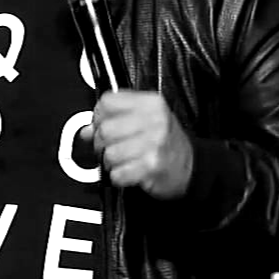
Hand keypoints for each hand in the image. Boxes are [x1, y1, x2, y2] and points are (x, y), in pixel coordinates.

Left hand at [79, 91, 193, 198]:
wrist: (193, 167)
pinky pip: (118, 173)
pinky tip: (129, 171)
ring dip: (111, 162)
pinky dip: (119, 177)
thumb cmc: (167, 142)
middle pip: (105, 128)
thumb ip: (114, 118)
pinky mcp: (151, 166)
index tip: (103, 123)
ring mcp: (153, 143)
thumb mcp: (145, 120)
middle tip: (111, 146)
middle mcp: (154, 120)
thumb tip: (86, 129)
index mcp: (151, 103)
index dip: (99, 115)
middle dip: (101, 142)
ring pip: (109, 153)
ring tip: (124, 160)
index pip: (107, 102)